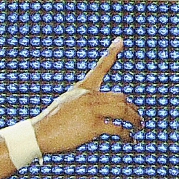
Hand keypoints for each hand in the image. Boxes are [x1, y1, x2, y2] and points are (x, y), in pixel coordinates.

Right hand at [29, 38, 143, 154]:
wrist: (39, 134)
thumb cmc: (51, 123)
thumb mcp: (67, 105)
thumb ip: (84, 104)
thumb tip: (98, 114)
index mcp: (82, 88)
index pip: (100, 67)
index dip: (111, 53)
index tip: (120, 41)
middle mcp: (88, 96)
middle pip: (120, 97)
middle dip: (132, 108)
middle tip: (138, 118)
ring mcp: (91, 110)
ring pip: (123, 111)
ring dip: (134, 120)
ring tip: (139, 127)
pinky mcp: (93, 126)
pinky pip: (117, 128)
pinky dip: (126, 134)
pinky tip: (128, 138)